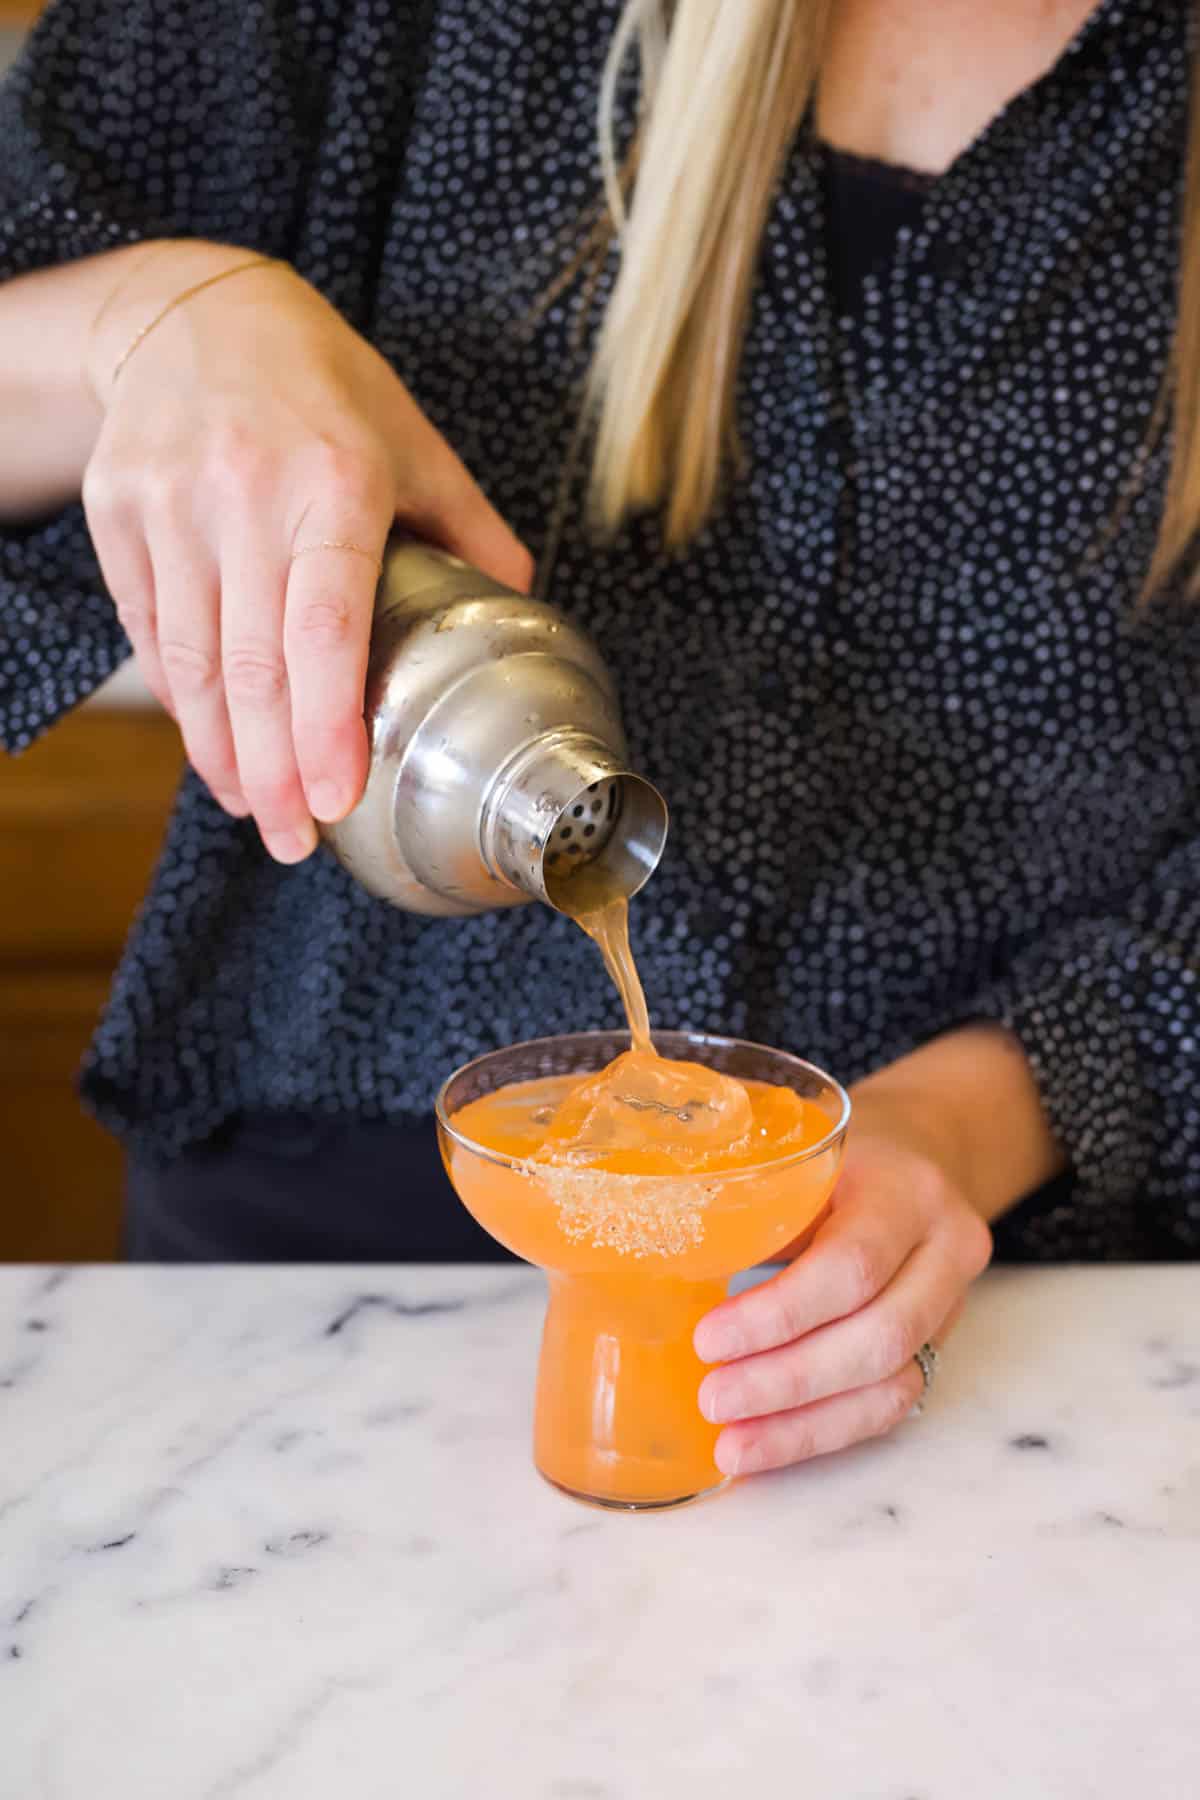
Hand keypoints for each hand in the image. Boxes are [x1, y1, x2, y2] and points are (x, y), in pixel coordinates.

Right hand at [82, 240, 532, 861]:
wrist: (196, 312)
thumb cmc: (323, 385)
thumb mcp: (414, 439)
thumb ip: (470, 528)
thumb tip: (522, 607)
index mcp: (335, 480)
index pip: (326, 625)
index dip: (326, 724)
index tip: (335, 797)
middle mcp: (244, 494)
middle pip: (252, 666)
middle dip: (272, 773)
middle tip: (294, 841)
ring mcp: (170, 504)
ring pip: (190, 662)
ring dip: (221, 752)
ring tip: (255, 810)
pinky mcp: (119, 514)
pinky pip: (149, 632)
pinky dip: (182, 701)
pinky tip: (213, 745)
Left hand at [693, 1092, 992, 1477]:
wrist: (918, 1155)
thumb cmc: (836, 1160)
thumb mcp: (798, 1162)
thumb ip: (750, 1207)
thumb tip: (653, 1258)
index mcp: (907, 1191)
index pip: (852, 1265)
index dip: (778, 1314)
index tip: (708, 1340)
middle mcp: (945, 1249)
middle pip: (878, 1336)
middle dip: (787, 1379)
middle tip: (712, 1399)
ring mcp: (949, 1305)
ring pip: (889, 1383)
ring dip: (802, 1423)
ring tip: (730, 1441)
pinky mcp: (935, 1346)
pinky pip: (887, 1407)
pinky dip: (820, 1432)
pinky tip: (764, 1445)